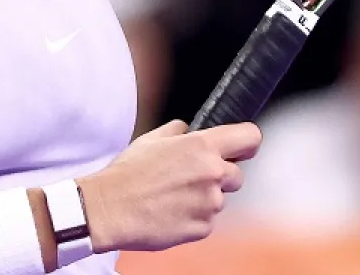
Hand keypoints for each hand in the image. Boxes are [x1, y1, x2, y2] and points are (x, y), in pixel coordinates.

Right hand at [78, 119, 260, 252]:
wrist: (109, 209)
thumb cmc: (127, 174)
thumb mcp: (151, 139)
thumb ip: (177, 131)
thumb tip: (187, 129)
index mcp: (202, 146)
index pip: (250, 138)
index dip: (247, 143)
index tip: (242, 148)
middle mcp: (212, 173)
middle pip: (238, 175)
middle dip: (220, 176)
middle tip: (191, 179)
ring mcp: (209, 204)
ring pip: (220, 200)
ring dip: (204, 199)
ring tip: (173, 197)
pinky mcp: (202, 228)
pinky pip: (208, 222)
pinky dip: (194, 218)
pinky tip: (170, 212)